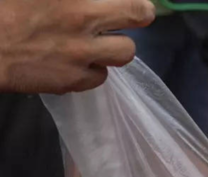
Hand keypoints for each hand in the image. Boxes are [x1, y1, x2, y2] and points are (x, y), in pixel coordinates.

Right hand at [0, 0, 154, 93]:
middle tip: (130, 16)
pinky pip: (100, 77)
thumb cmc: (5, 9)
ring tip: (98, 43)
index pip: (129, 1)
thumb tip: (87, 2)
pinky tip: (78, 63)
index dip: (136, 1)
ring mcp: (81, 53)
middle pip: (138, 14)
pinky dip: (93, 70)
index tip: (135, 3)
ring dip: (116, 46)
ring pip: (125, 52)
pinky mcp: (72, 80)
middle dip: (137, 14)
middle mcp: (83, 19)